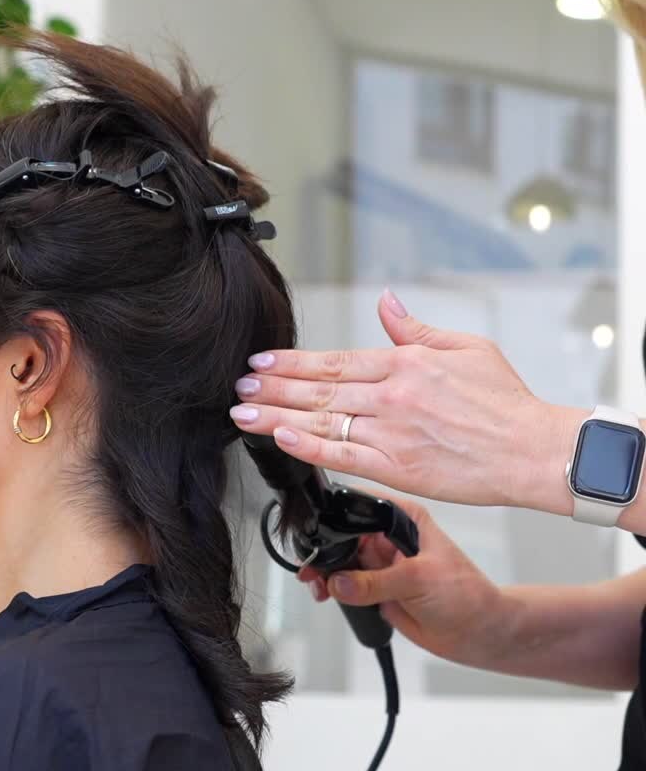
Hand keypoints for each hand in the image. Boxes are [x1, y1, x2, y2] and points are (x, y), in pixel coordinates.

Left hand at [231, 289, 579, 513]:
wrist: (532, 449)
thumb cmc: (506, 401)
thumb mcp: (465, 348)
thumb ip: (416, 329)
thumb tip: (386, 303)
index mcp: (406, 363)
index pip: (335, 361)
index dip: (293, 362)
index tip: (262, 363)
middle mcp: (392, 394)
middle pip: (319, 389)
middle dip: (273, 388)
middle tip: (239, 387)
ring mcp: (392, 431)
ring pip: (322, 420)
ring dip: (276, 416)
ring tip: (242, 414)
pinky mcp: (398, 468)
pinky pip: (343, 455)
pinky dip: (308, 446)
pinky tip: (280, 438)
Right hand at [300, 497, 510, 666]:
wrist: (477, 633)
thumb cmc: (466, 595)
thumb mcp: (419, 580)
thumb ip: (375, 582)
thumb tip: (339, 582)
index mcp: (404, 518)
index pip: (361, 507)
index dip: (337, 516)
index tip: (317, 533)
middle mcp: (390, 536)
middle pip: (344, 534)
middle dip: (326, 551)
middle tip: (313, 568)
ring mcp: (381, 563)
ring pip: (341, 561)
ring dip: (326, 573)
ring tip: (318, 586)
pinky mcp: (375, 588)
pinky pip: (345, 585)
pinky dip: (332, 590)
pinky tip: (327, 595)